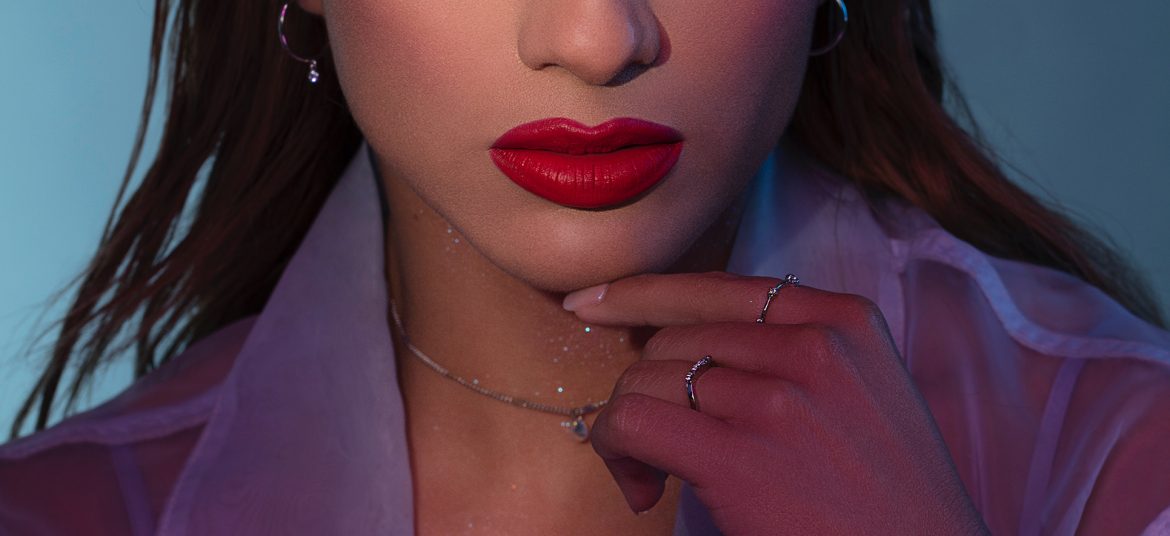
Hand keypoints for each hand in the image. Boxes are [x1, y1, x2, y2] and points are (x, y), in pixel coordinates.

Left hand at [563, 272, 988, 534]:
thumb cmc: (888, 499)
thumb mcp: (863, 394)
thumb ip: (797, 352)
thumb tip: (690, 340)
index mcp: (844, 321)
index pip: (719, 287)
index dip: (644, 293)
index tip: (593, 302)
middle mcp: (812, 345)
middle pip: (675, 337)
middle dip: (648, 388)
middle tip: (659, 448)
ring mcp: (776, 398)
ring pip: (647, 378)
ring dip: (631, 429)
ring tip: (657, 476)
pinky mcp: (739, 456)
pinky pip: (633, 422)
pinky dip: (617, 450)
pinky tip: (642, 486)